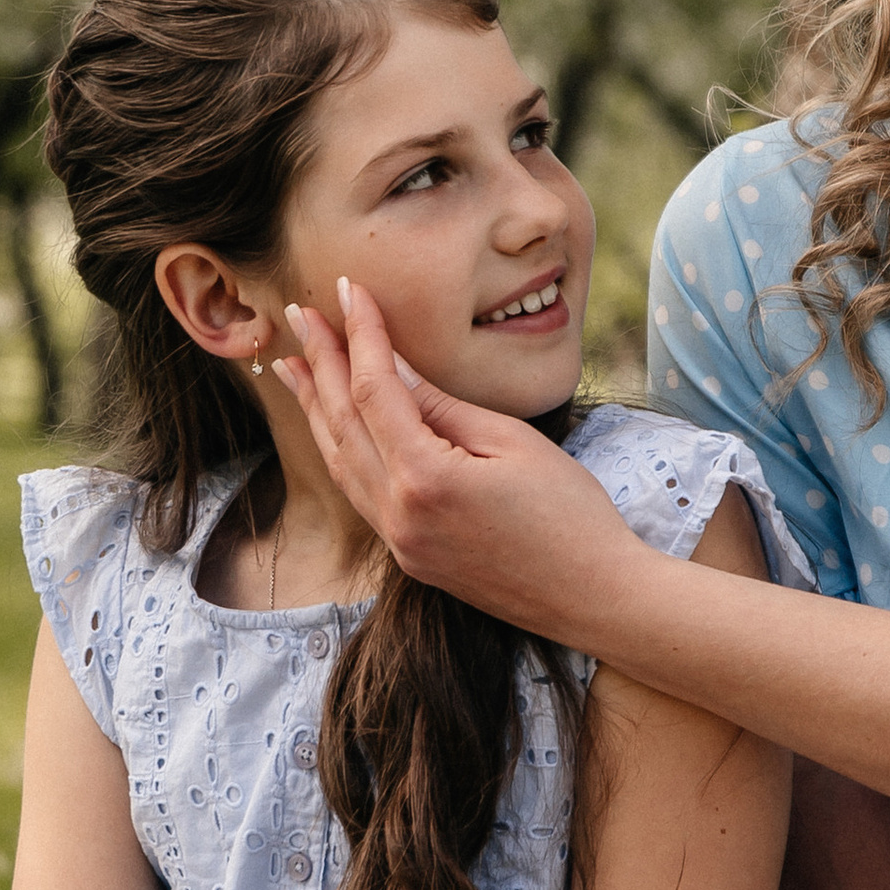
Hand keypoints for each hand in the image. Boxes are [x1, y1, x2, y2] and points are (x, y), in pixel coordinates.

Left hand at [273, 280, 637, 641]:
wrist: (595, 597)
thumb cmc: (570, 514)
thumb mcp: (511, 442)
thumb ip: (442, 406)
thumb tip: (391, 367)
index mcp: (425, 478)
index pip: (375, 389)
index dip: (360, 335)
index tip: (349, 291)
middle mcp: (399, 515)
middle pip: (342, 424)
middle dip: (320, 364)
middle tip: (298, 316)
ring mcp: (400, 543)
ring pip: (340, 463)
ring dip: (315, 410)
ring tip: (293, 367)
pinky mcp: (410, 559)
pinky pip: (359, 494)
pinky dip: (340, 451)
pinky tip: (332, 428)